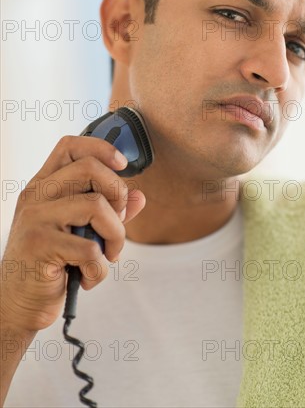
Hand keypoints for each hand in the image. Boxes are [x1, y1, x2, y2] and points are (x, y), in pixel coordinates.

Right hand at [0, 135, 145, 333]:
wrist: (18, 305)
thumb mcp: (80, 232)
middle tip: (117, 224)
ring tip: (107, 256)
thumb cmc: (52, 264)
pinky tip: (87, 278)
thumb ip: (110, 212)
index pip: (70, 146)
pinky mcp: (39, 245)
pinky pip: (91, 249)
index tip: (123, 165)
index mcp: (44, 186)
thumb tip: (140, 197)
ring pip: (97, 206)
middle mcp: (36, 196)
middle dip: (118, 195)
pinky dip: (99, 270)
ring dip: (116, 237)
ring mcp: (35, 218)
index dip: (102, 148)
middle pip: (90, 168)